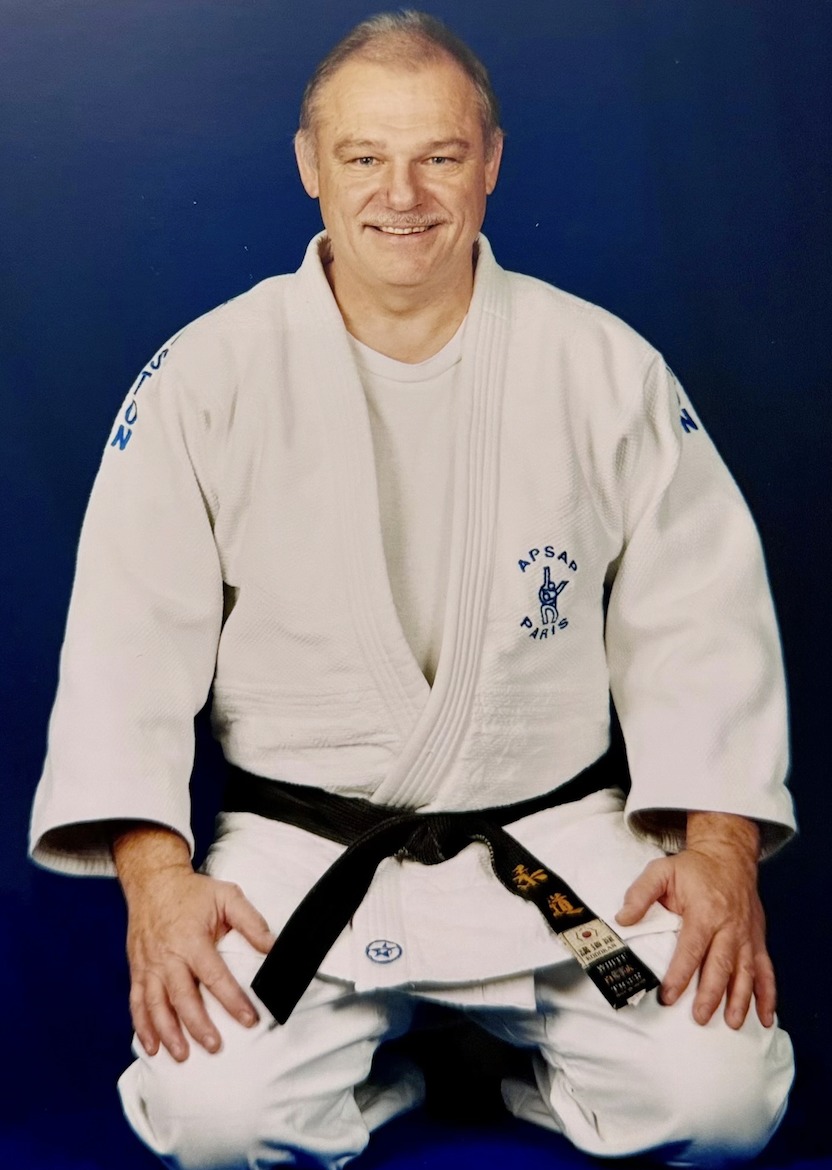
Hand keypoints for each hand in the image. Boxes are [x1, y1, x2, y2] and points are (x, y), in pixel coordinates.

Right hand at [113, 825, 275, 1061]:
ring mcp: (149, 965)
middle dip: (199, 1026)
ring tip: (183, 1055)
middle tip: (216, 1047)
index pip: (215, 976)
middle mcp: (168, 957)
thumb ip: (251, 922)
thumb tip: (272, 947)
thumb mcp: (228, 896)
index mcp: (191, 940)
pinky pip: (137, 1003)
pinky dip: (142, 1027)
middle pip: (183, 998)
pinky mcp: (137, 970)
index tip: (250, 1019)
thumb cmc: (193, 891)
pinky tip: (152, 1046)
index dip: (233, 1000)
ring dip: (168, 1033)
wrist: (153, 881)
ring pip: (156, 1006)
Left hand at [615, 811, 774, 1029]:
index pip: (691, 948)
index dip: (680, 974)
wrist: (729, 856)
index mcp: (704, 912)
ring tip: (732, 1023)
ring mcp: (746, 936)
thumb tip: (623, 919)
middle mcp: (729, 927)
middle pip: (721, 965)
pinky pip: (766, 970)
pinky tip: (765, 1016)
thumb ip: (640, 894)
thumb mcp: (661, 871)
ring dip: (740, 999)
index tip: (668, 995)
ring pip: (746, 972)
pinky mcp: (757, 940)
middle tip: (699, 1018)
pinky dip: (768, 995)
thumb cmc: (693, 868)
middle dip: (711, 994)